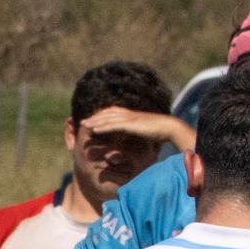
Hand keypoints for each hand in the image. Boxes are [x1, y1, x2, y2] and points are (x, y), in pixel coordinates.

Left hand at [77, 106, 194, 150]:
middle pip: (107, 114)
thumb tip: (127, 136)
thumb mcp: (142, 130)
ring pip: (108, 119)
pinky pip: (114, 125)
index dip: (100, 115)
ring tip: (83, 125)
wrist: (168, 128)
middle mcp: (128, 115)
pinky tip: (94, 130)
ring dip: (94, 122)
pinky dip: (103, 127)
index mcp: (131, 115)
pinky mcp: (131, 124)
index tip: (90, 119)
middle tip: (81, 122)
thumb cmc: (157, 131)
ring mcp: (129, 118)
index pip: (112, 112)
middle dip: (94, 117)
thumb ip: (133, 131)